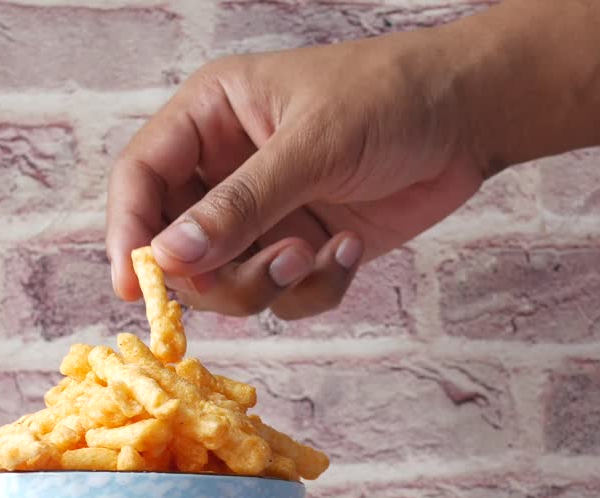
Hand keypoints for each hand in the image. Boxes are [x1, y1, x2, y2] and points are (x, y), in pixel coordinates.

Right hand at [105, 27, 483, 318]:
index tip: (133, 287)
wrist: (470, 116)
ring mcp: (268, 213)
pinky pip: (287, 295)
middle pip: (180, 246)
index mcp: (210, 117)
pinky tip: (351, 247)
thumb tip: (169, 257)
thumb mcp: (310, 146)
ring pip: (231, 281)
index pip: (142, 178)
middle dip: (217, 272)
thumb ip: (240, 205)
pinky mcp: (307, 246)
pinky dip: (317, 286)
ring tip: (313, 253)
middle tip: (267, 266)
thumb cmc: (388, 99)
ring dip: (269, 283)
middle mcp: (228, 168)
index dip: (129, 232)